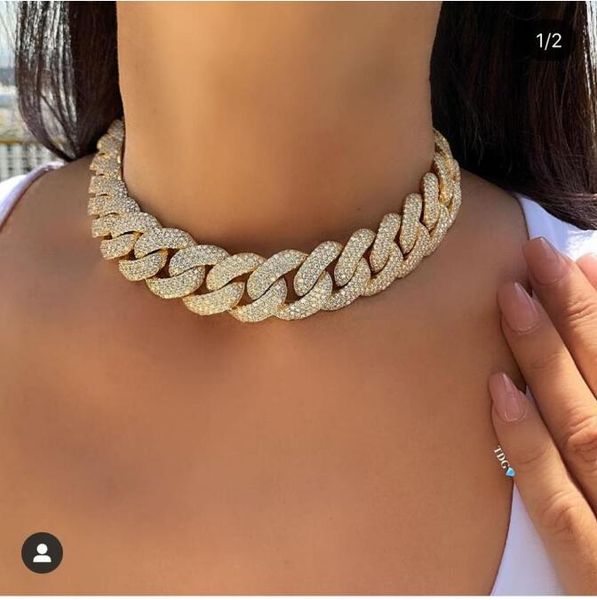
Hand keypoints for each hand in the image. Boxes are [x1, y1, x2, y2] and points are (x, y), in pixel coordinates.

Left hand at [488, 236, 596, 594]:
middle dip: (576, 313)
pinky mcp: (589, 572)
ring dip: (547, 357)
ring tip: (513, 296)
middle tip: (539, 255)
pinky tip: (498, 389)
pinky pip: (554, 502)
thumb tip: (586, 350)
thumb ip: (595, 395)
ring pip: (581, 426)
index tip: (583, 262)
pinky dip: (527, 443)